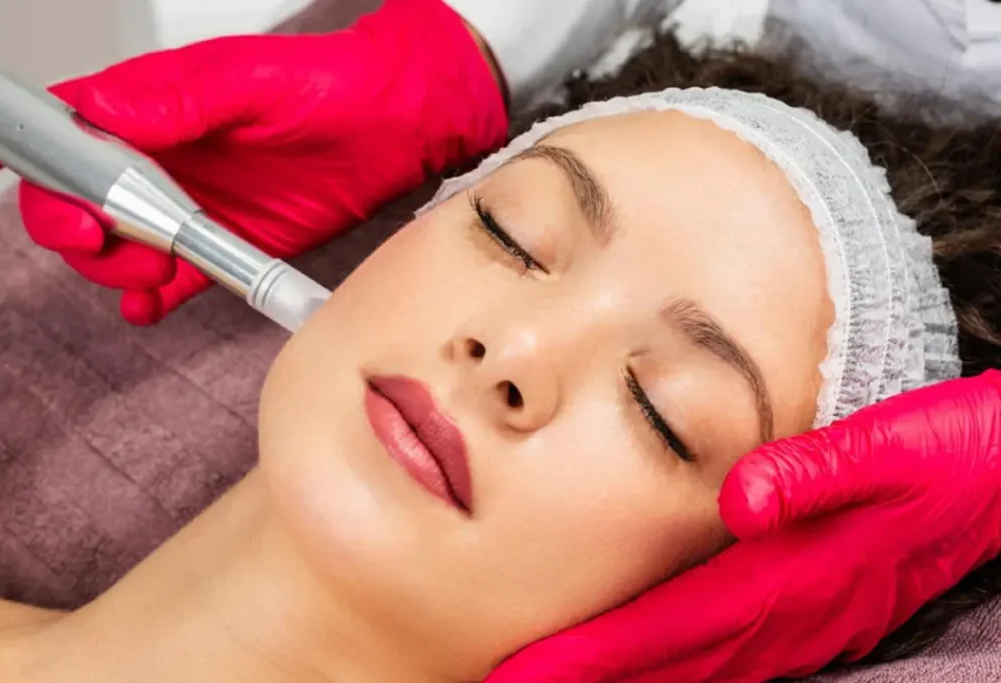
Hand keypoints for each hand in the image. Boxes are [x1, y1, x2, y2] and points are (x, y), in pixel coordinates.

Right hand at [0, 0, 505, 323]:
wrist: (400, 130)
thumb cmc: (333, 89)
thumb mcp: (252, 82)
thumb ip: (174, 100)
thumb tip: (97, 112)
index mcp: (156, 108)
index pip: (64, 126)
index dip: (10, 144)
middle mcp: (166, 158)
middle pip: (78, 199)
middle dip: (72, 227)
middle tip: (102, 238)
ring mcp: (193, 205)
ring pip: (119, 246)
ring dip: (118, 267)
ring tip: (157, 269)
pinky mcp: (226, 243)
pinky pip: (172, 278)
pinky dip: (153, 297)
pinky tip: (155, 304)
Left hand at [488, 370, 1000, 682]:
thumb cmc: (955, 451)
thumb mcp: (898, 445)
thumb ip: (821, 470)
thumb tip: (740, 498)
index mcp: (804, 573)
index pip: (684, 625)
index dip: (607, 655)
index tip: (537, 672)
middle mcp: (799, 608)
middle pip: (682, 660)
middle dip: (597, 677)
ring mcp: (809, 615)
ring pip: (705, 662)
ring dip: (631, 676)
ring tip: (559, 679)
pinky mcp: (819, 604)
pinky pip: (737, 648)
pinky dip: (682, 660)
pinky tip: (649, 660)